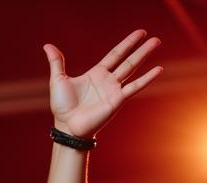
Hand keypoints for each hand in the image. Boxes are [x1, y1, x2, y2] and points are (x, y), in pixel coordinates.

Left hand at [44, 30, 161, 138]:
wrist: (67, 126)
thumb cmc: (62, 106)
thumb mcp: (58, 80)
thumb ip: (56, 62)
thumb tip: (47, 45)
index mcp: (96, 74)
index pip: (115, 54)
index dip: (127, 44)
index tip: (139, 33)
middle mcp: (107, 81)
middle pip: (128, 60)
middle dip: (140, 49)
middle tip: (154, 39)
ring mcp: (114, 90)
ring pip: (132, 68)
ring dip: (144, 56)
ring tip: (157, 42)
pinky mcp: (117, 100)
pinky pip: (135, 86)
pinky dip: (147, 78)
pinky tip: (159, 70)